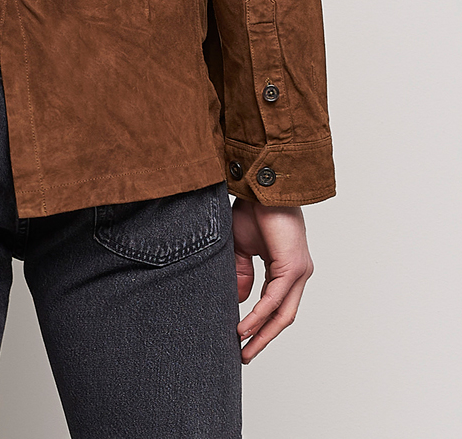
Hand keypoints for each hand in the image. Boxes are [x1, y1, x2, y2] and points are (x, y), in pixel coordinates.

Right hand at [231, 199, 313, 363]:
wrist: (261, 186)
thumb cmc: (253, 209)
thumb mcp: (242, 246)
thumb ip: (242, 272)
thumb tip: (242, 301)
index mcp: (287, 268)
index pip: (276, 305)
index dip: (260, 323)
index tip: (242, 338)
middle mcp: (298, 274)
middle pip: (284, 316)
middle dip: (264, 338)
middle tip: (246, 355)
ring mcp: (299, 271)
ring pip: (283, 313)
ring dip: (262, 333)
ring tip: (244, 347)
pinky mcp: (293, 267)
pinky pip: (275, 299)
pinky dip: (259, 315)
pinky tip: (245, 326)